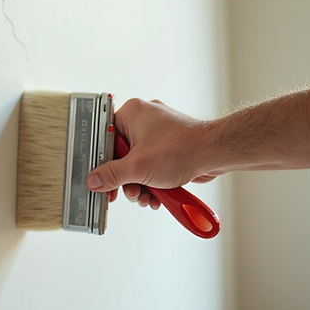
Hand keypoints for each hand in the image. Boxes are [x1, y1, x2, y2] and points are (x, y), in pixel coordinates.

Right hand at [86, 98, 220, 208]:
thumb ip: (112, 175)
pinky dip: (153, 181)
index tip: (100, 178)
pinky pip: (152, 166)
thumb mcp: (138, 167)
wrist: (214, 153)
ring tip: (147, 195)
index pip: (105, 137)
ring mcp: (158, 133)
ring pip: (137, 164)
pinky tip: (158, 194)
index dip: (101, 161)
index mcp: (131, 113)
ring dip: (140, 184)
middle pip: (121, 155)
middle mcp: (144, 120)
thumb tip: (95, 180)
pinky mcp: (169, 147)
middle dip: (126, 179)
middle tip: (130, 190)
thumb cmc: (182, 148)